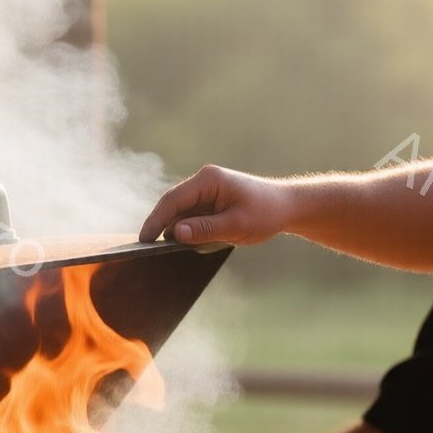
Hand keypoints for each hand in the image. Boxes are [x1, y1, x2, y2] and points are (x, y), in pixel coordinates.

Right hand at [139, 164, 292, 247]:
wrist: (287, 207)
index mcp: (208, 181)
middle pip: (173, 205)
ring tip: (162, 251)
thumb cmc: (266, 213)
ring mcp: (206, 192)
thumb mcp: (236, 225)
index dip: (156, 220)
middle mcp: (204, 183)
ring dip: (174, 229)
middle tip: (146, 249)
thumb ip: (205, 229)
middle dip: (160, 225)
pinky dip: (185, 230)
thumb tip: (175, 233)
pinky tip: (182, 245)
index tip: (144, 239)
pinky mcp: (210, 203)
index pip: (173, 199)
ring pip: (180, 212)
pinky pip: (190, 216)